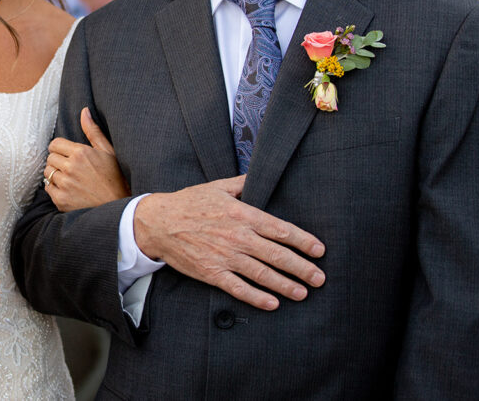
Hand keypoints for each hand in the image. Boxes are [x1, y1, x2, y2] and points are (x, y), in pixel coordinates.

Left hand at [44, 107, 129, 210]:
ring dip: (55, 175)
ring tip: (71, 180)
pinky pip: (48, 189)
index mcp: (81, 153)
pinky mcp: (61, 200)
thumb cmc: (116, 178)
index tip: (67, 155)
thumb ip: (93, 131)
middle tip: (71, 169)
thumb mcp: (108, 152)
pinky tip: (69, 190)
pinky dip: (55, 189)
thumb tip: (84, 111)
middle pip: (50, 158)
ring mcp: (65, 184)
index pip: (54, 144)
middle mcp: (71, 167)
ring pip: (47, 173)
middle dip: (58, 162)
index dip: (60, 149)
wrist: (119, 207)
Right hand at [134, 176, 325, 310]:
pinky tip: (273, 303)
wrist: (158, 222)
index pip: (280, 229)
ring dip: (286, 285)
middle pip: (277, 255)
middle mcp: (237, 237)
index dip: (303, 241)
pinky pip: (239, 288)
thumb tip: (261, 174)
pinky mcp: (211, 273)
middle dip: (302, 268)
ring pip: (262, 274)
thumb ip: (243, 183)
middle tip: (320, 278)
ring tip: (303, 293)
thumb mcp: (218, 187)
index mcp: (241, 214)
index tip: (319, 250)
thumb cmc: (189, 203)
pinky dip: (257, 298)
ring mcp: (225, 257)